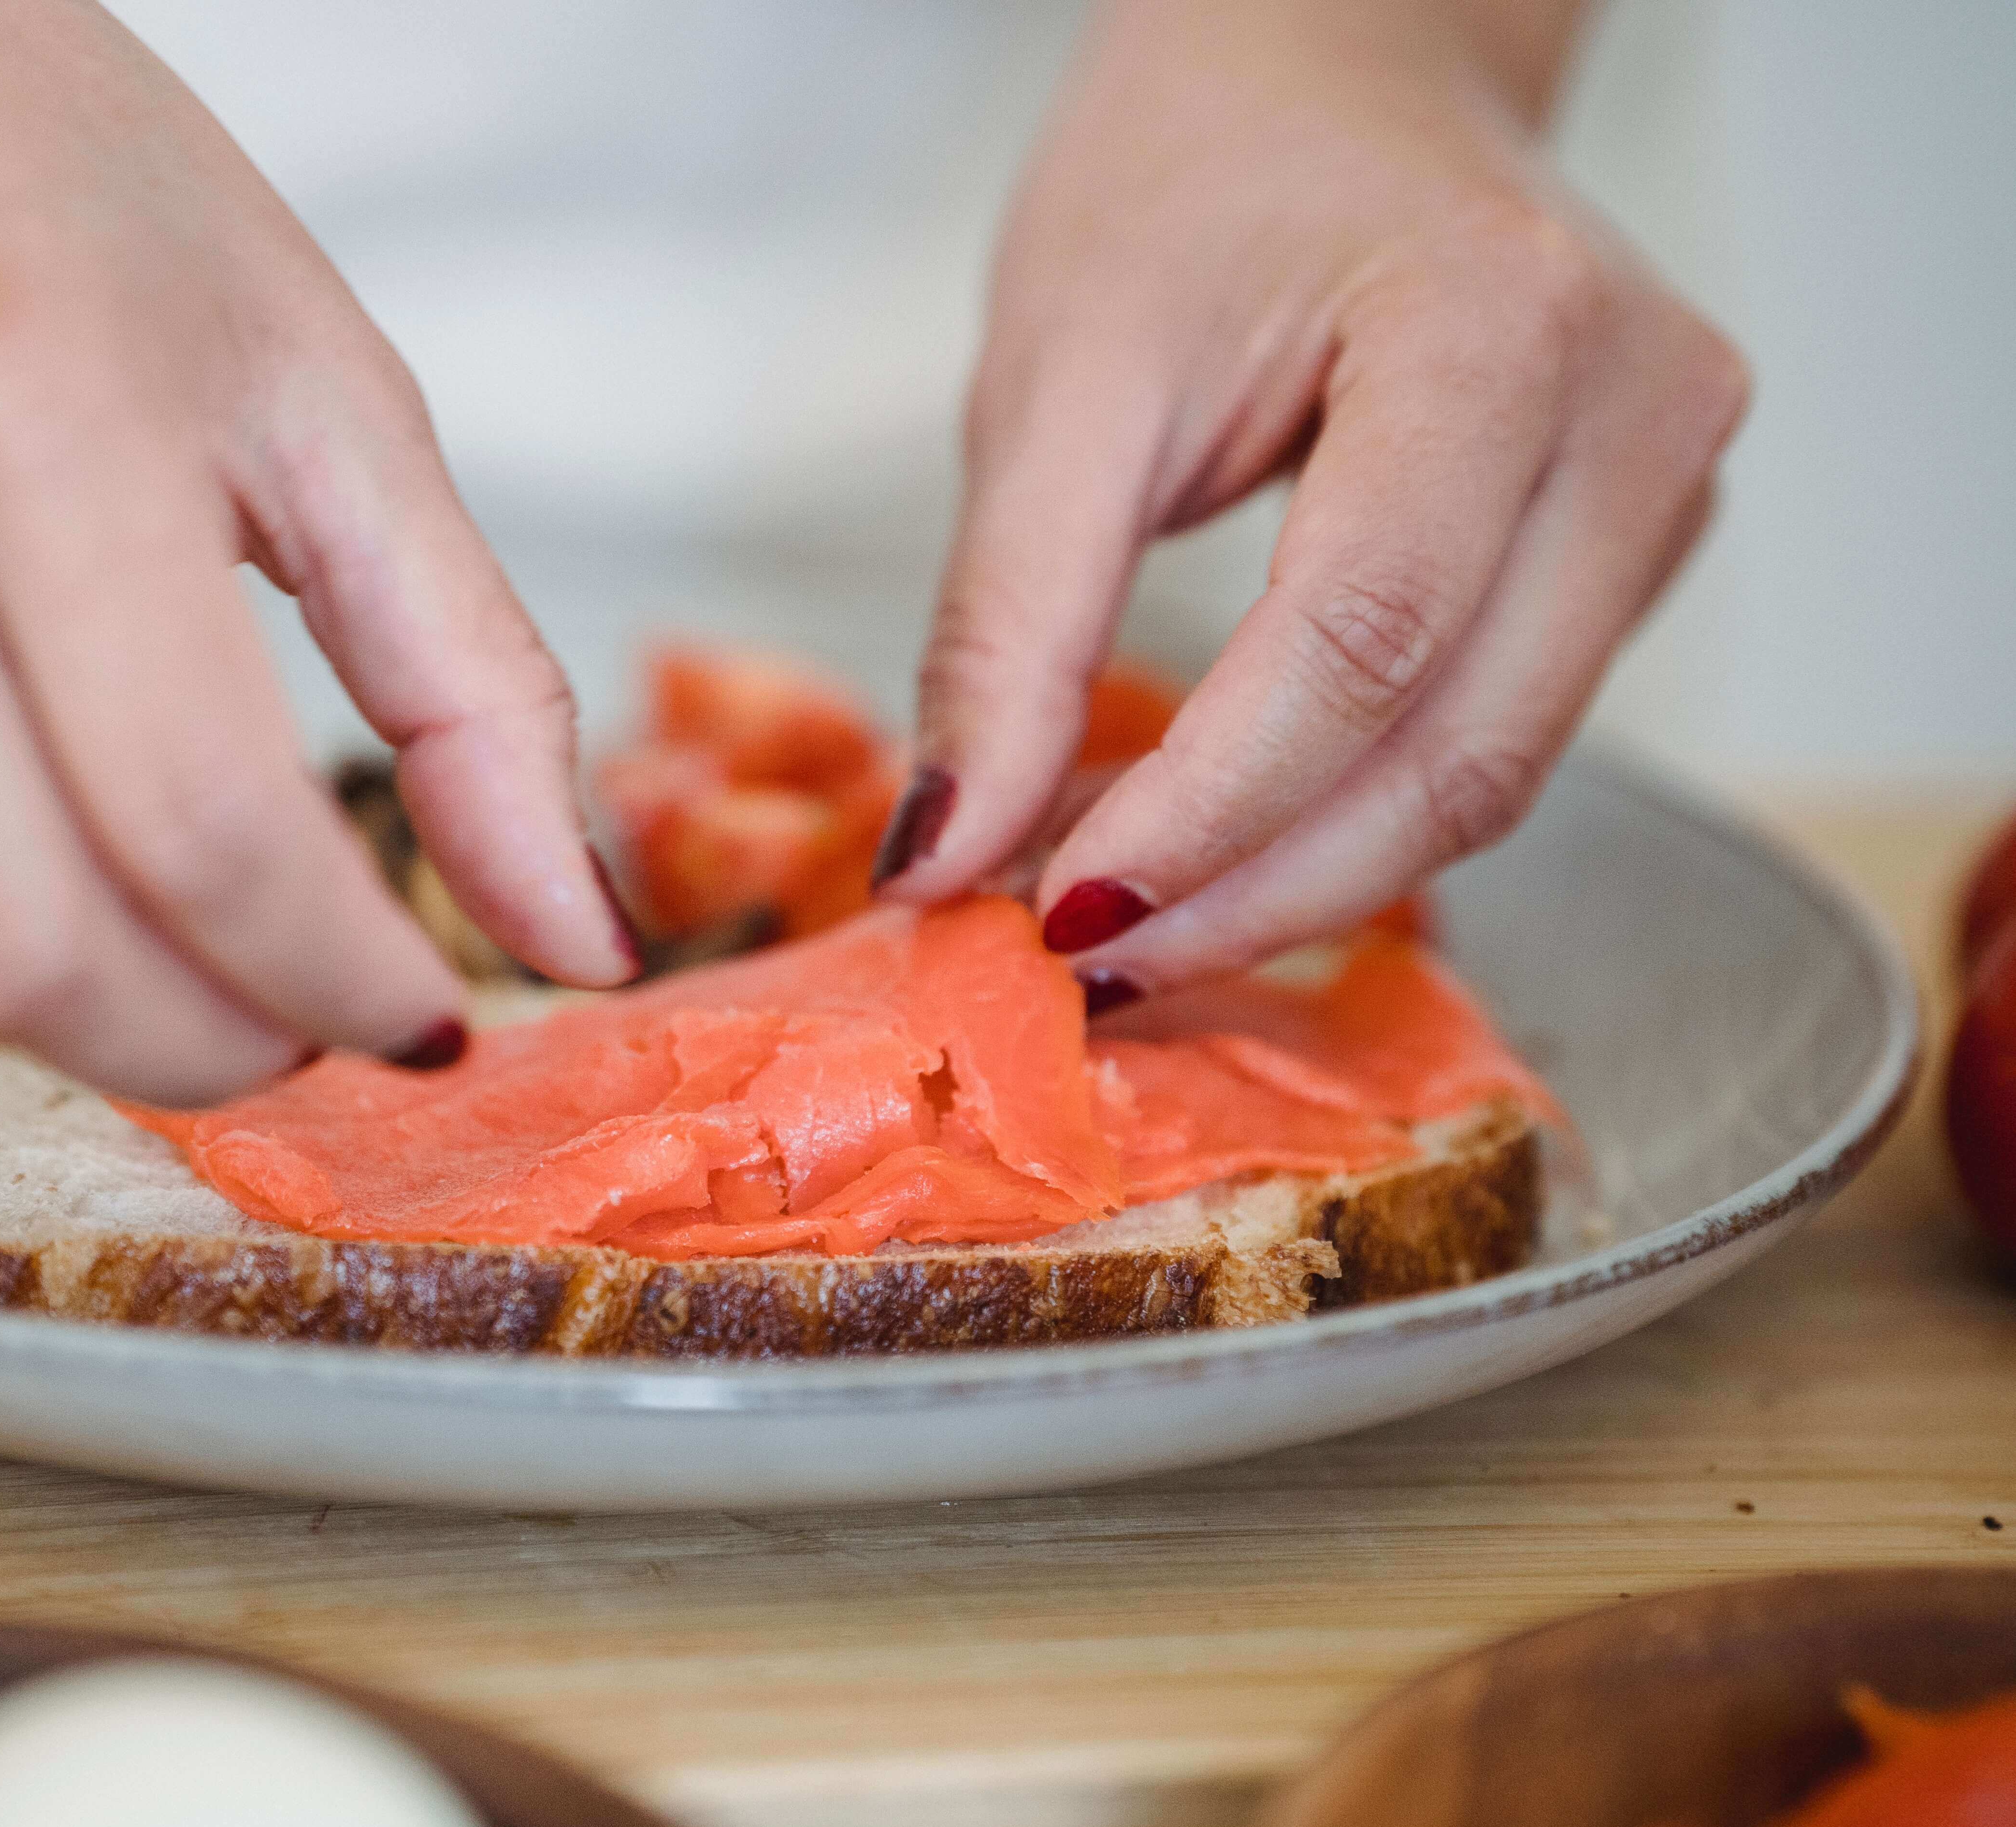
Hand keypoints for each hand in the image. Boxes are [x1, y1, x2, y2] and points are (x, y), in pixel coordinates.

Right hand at [0, 0, 635, 1100]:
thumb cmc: (67, 207)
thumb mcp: (332, 400)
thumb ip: (476, 686)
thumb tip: (580, 937)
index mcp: (43, 420)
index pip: (202, 823)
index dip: (338, 979)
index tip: (412, 1011)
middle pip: (19, 946)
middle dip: (200, 1048)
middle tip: (281, 1010)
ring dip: (14, 1040)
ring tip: (110, 946)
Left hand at [874, 0, 1746, 1001]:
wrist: (1328, 70)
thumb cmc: (1195, 176)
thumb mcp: (1059, 384)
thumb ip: (1005, 632)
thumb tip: (944, 858)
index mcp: (1498, 325)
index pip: (1361, 638)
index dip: (1208, 812)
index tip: (1055, 910)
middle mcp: (1635, 409)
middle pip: (1458, 747)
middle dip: (1256, 890)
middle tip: (1086, 960)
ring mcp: (1660, 484)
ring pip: (1494, 773)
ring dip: (1303, 881)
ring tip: (1133, 921)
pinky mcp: (1633, 544)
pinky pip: (1500, 733)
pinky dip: (1354, 819)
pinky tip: (1226, 852)